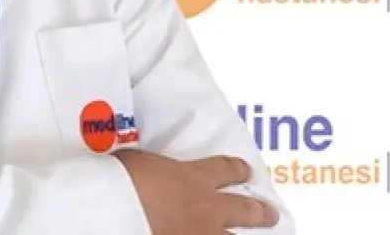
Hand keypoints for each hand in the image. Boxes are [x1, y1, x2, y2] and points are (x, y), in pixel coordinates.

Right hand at [114, 149, 279, 233]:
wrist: (117, 207)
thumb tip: (150, 169)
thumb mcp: (141, 161)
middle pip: (244, 209)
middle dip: (260, 212)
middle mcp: (206, 207)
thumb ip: (155, 168)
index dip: (238, 170)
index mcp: (194, 177)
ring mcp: (200, 234)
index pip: (226, 169)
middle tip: (272, 214)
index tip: (246, 171)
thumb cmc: (123, 177)